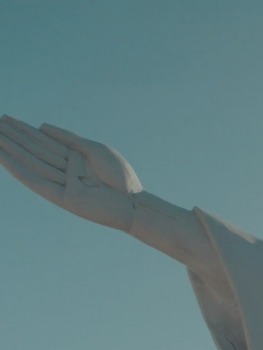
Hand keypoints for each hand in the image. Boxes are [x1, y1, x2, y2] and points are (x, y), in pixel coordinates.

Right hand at [0, 115, 142, 230]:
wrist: (135, 203)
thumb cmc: (121, 177)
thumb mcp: (95, 151)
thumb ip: (69, 139)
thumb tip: (41, 126)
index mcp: (73, 157)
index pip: (42, 141)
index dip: (24, 130)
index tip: (5, 119)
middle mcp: (64, 170)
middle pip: (33, 149)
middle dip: (11, 136)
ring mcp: (62, 183)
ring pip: (31, 161)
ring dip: (10, 148)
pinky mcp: (62, 198)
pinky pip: (36, 181)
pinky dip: (18, 169)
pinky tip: (2, 156)